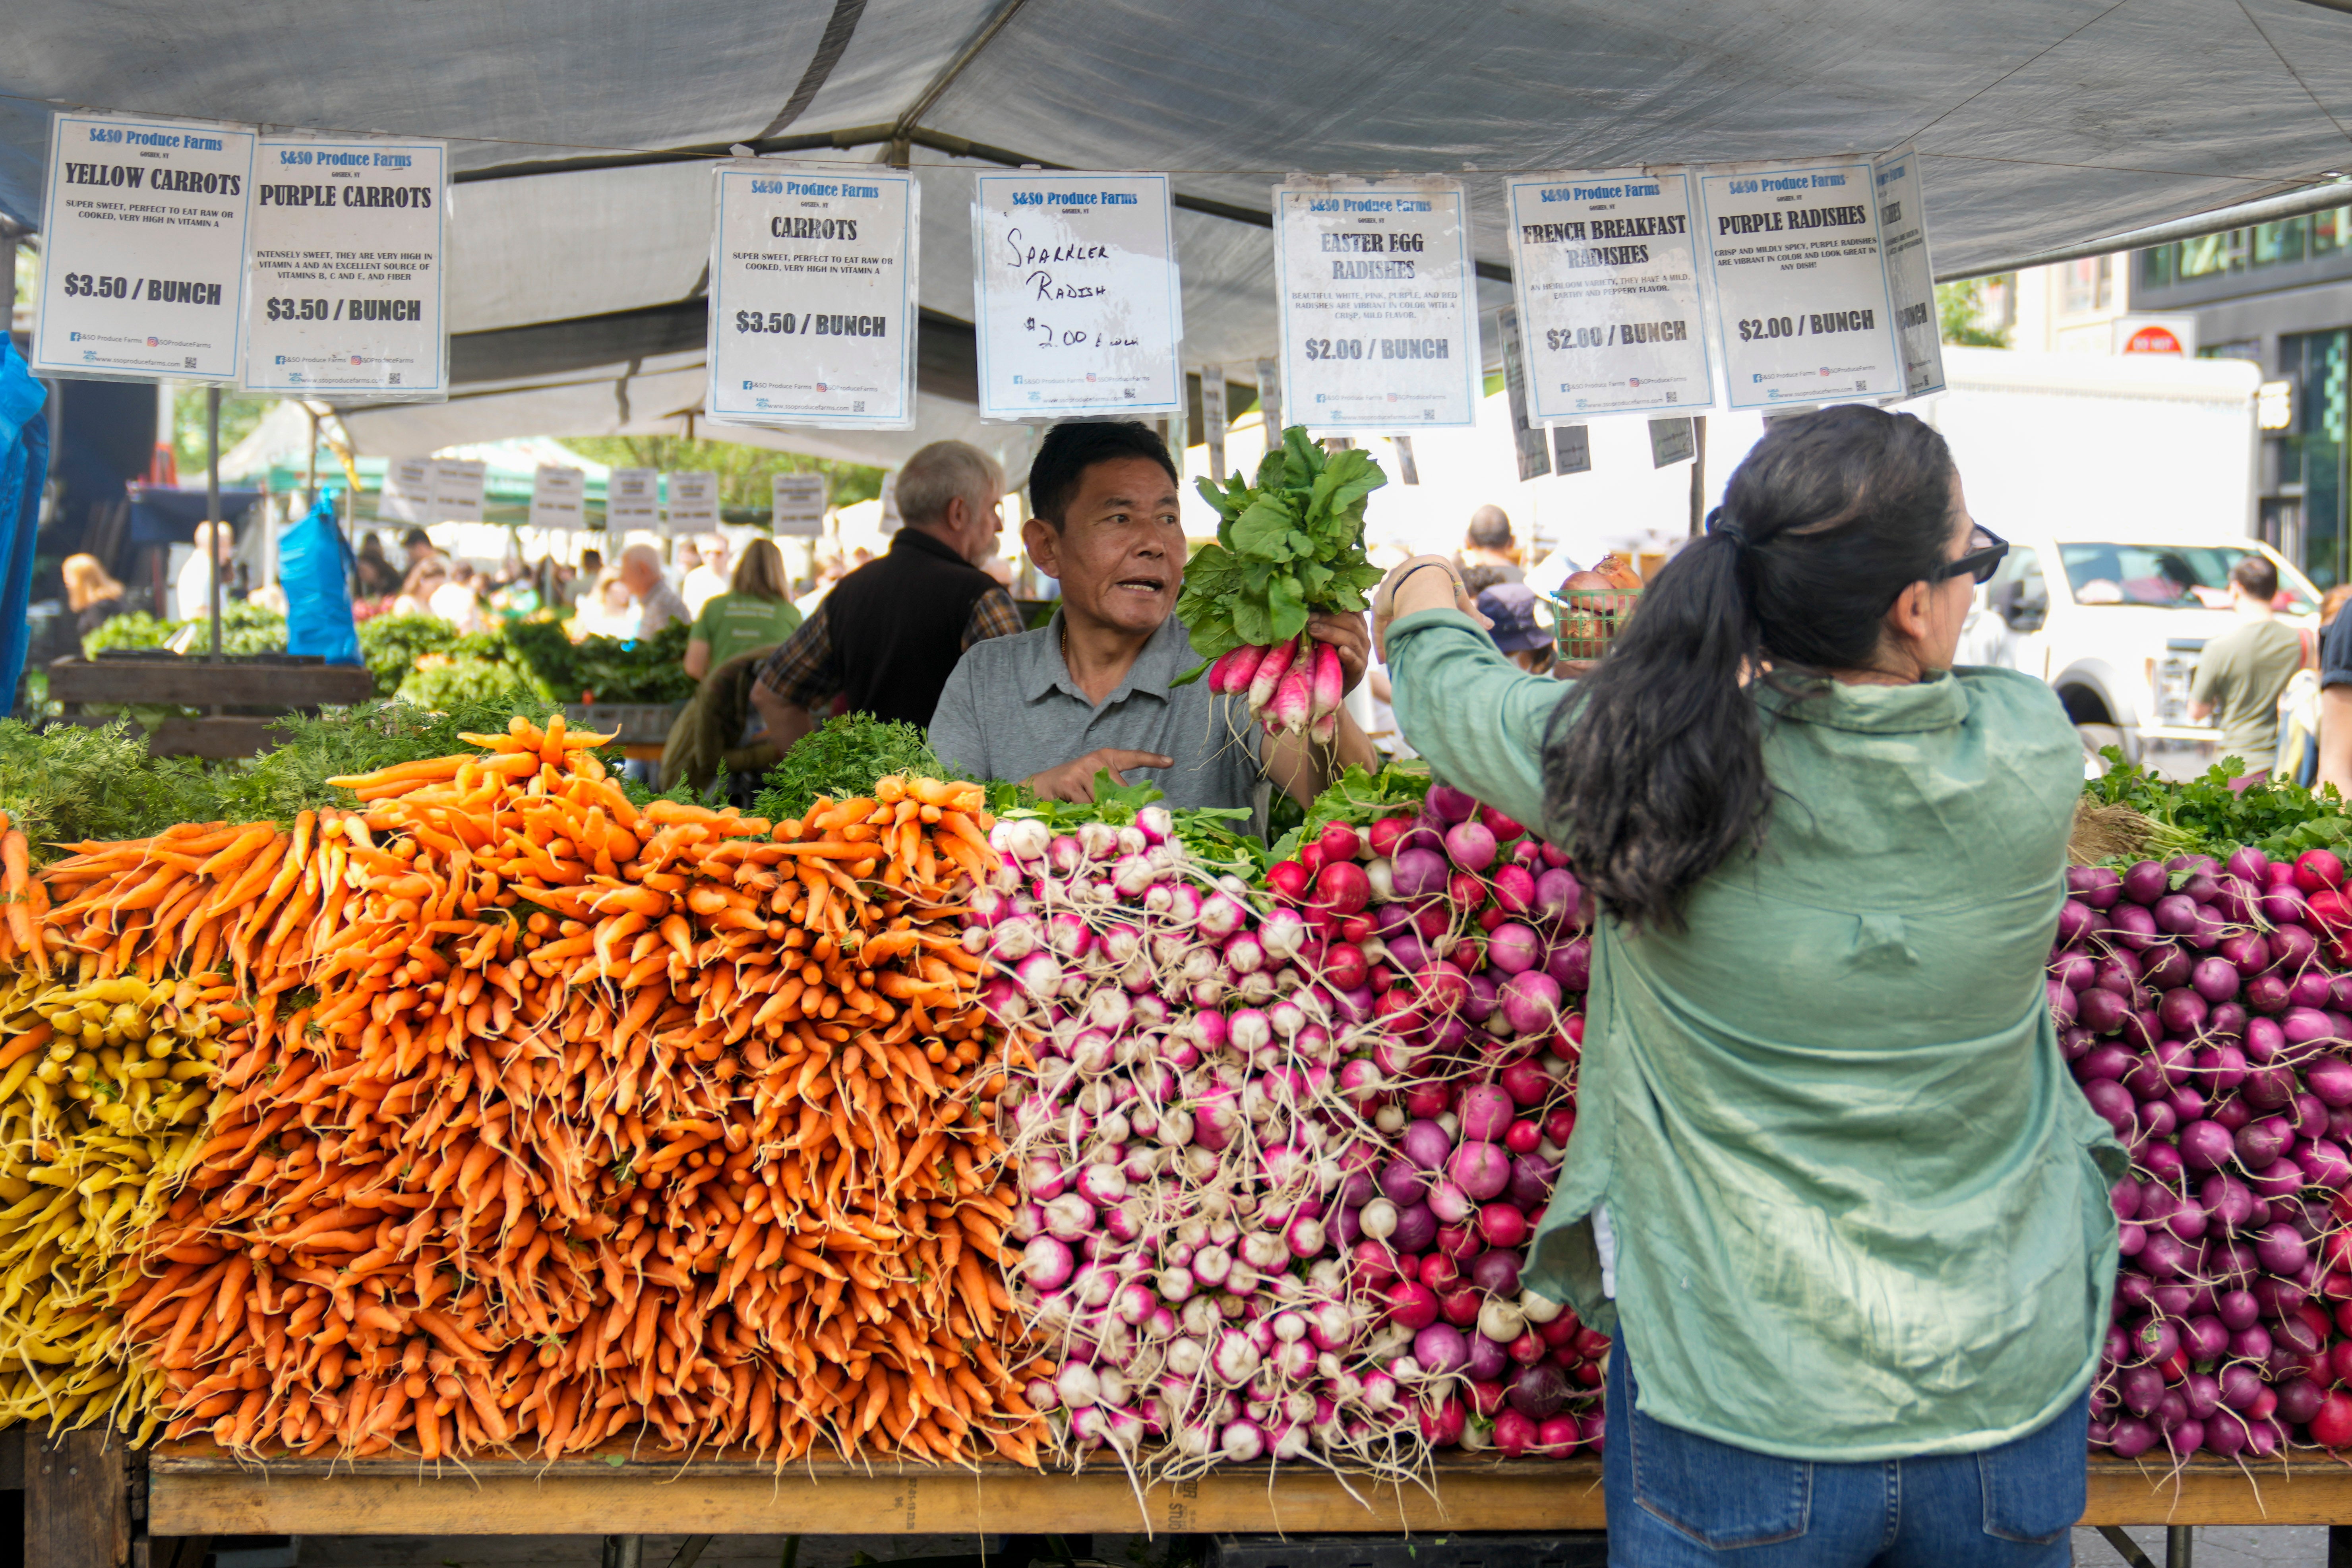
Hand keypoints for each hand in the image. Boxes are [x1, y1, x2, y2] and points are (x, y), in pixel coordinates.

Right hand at [1025, 748, 1171, 802]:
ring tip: (1082, 805)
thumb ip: (1111, 790)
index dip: (1152, 759)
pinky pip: (1087, 806)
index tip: (1171, 762)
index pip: (1133, 757)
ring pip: (1102, 801)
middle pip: (1119, 790)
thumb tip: (1126, 810)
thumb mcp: (1094, 782)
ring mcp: (1083, 769)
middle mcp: (1096, 760)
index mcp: (1106, 757)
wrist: (1041, 785)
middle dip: (1115, 806)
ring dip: (1096, 811)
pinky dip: (1084, 813)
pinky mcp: (1070, 781)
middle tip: (1105, 811)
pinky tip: (1074, 807)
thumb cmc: (1073, 787)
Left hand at [1306, 609, 1370, 693]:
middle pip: (1351, 622)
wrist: (1328, 688)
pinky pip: (1356, 662)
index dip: (1336, 604)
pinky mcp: (1358, 672)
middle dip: (1328, 618)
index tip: (1316, 600)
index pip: (1352, 609)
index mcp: (1356, 626)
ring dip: (1332, 633)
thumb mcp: (1323, 637)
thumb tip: (1304, 605)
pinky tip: (1341, 651)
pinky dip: (1349, 655)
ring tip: (1313, 630)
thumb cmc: (1324, 657)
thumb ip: (1321, 622)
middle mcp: (1362, 638)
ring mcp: (1362, 655)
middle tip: (1308, 619)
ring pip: (1352, 639)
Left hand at [1373, 555, 1487, 662]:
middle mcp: (1401, 583)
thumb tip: (1490, 627)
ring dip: (1390, 636)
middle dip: (1401, 623)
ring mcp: (1388, 593)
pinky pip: (1378, 625)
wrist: (1428, 573)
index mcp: (1420, 579)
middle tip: (1403, 641)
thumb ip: (1471, 614)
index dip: (1418, 612)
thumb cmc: (1447, 582)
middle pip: (1400, 606)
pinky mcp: (1380, 604)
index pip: (1416, 597)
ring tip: (1391, 657)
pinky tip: (1382, 658)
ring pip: (1387, 618)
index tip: (1419, 625)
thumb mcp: (1459, 599)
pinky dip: (1381, 641)